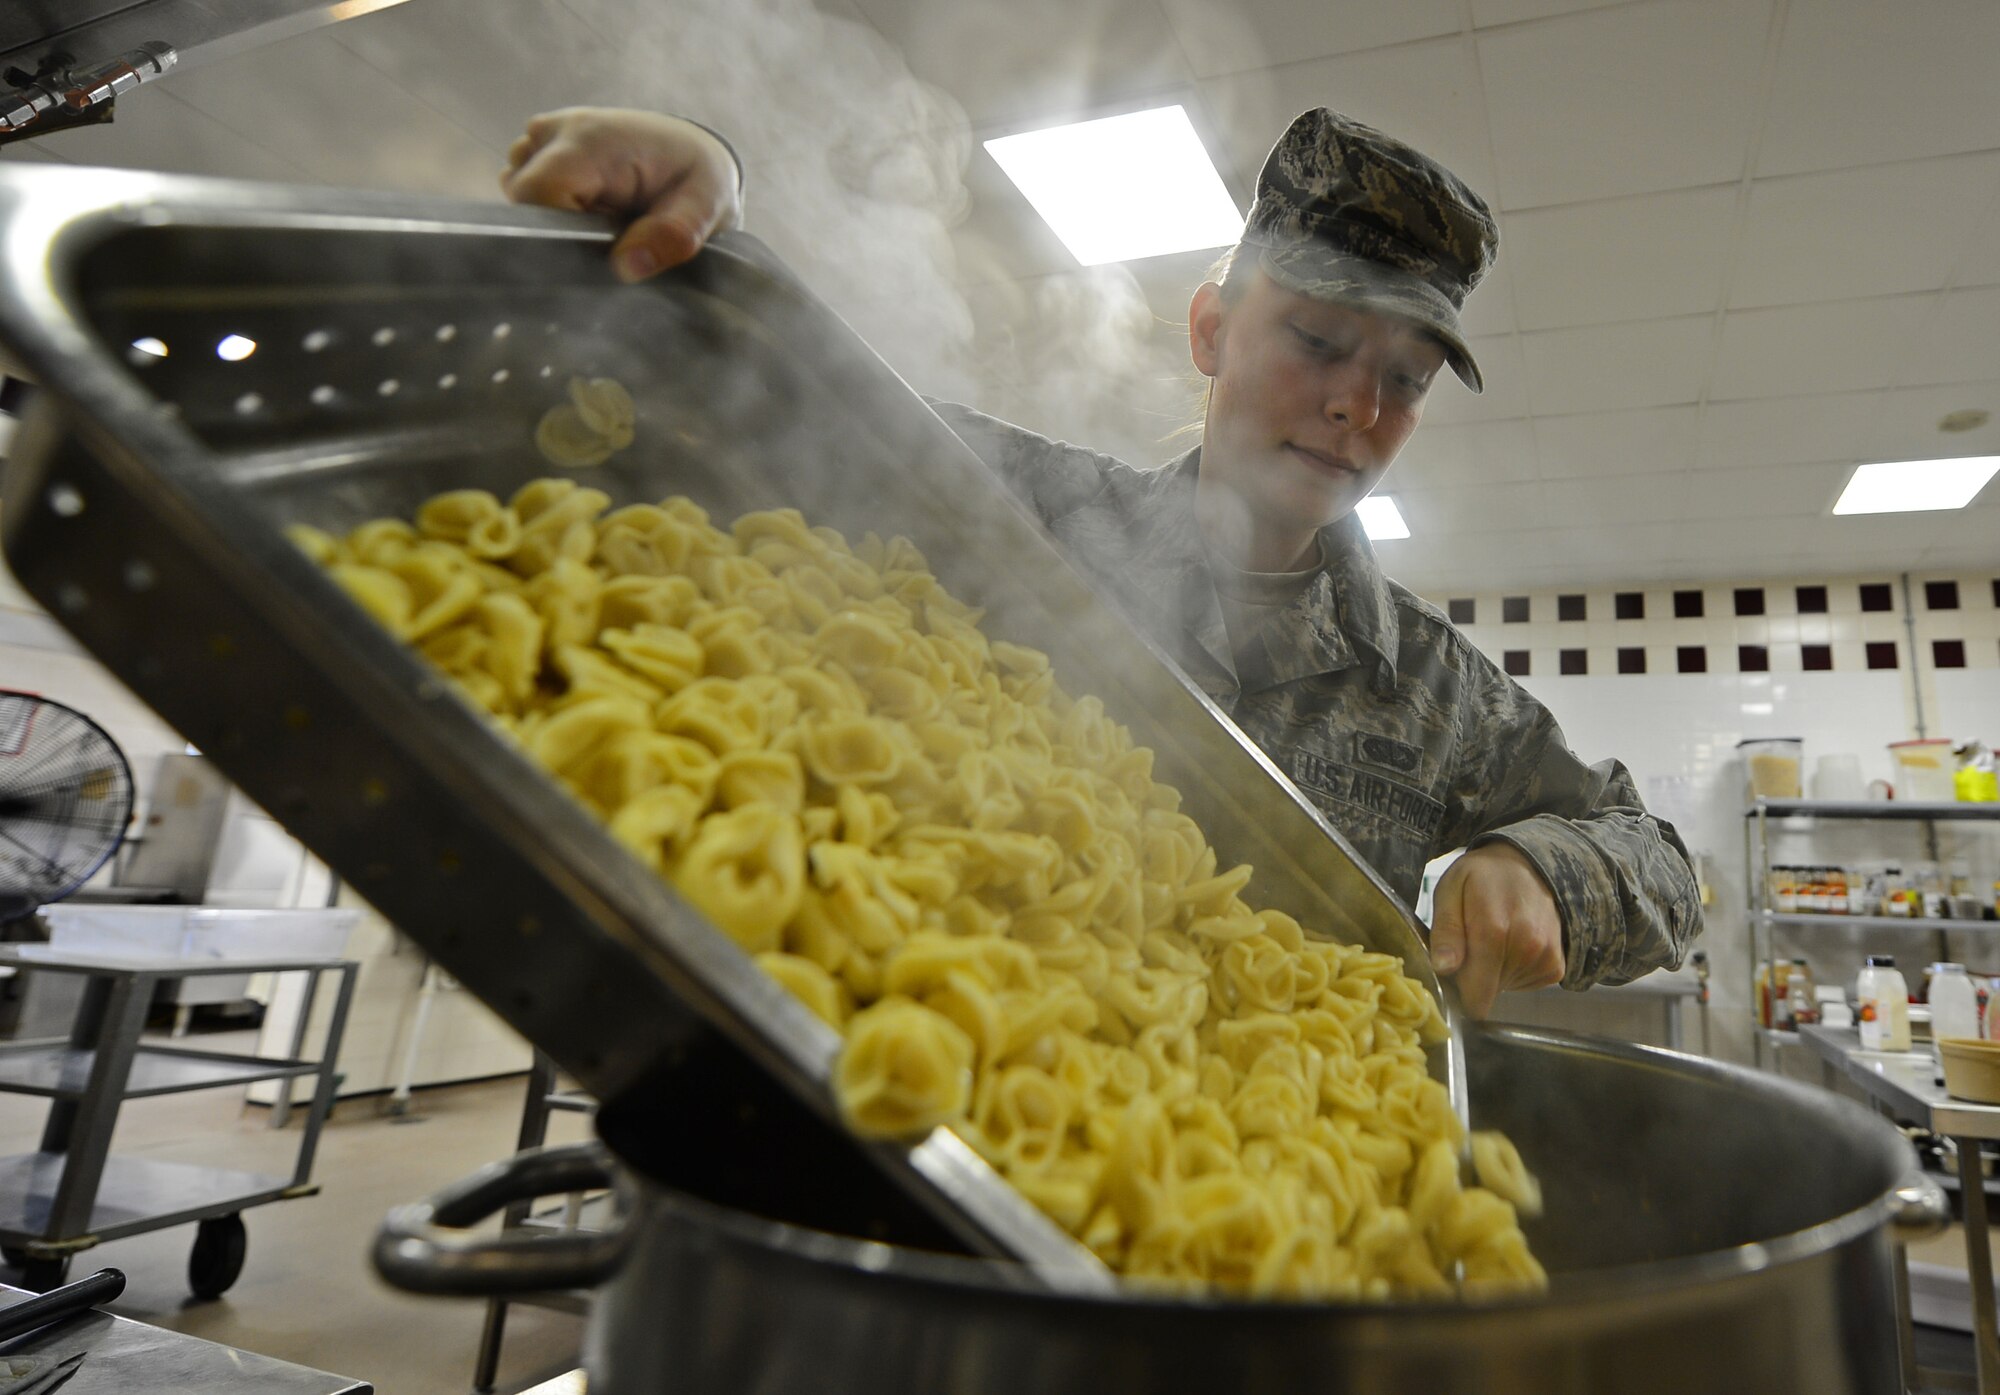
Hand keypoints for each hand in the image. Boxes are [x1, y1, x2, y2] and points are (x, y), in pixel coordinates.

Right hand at [502, 107, 742, 282]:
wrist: (690, 149)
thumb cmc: (698, 178)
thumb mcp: (706, 207)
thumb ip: (672, 236)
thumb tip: (625, 267)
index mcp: (593, 140)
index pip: (537, 193)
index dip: (559, 234)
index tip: (598, 251)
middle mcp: (556, 132)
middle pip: (524, 201)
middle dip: (562, 232)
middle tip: (613, 232)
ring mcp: (542, 140)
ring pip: (522, 200)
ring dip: (557, 221)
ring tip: (606, 218)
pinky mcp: (537, 153)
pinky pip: (526, 195)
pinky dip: (552, 212)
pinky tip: (589, 211)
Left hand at [1428, 843, 1564, 1018]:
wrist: (1528, 865)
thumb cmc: (1482, 877)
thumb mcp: (1450, 890)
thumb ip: (1445, 931)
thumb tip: (1443, 968)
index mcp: (1495, 930)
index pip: (1474, 993)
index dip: (1456, 989)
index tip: (1450, 970)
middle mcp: (1527, 947)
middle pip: (1487, 992)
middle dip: (1473, 976)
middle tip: (1471, 942)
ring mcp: (1546, 958)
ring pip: (1504, 988)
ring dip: (1493, 972)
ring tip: (1494, 937)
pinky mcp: (1556, 967)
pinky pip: (1524, 984)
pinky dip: (1513, 971)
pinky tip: (1511, 944)